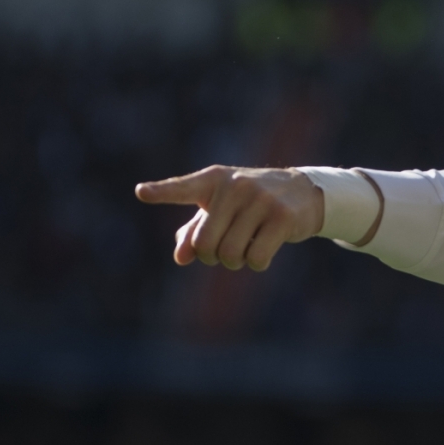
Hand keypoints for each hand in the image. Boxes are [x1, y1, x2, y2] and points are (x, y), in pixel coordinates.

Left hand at [135, 166, 324, 271]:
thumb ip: (195, 231)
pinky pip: (256, 258)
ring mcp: (261, 200)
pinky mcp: (282, 217)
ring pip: (231, 253)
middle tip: (225, 250)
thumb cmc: (251, 203)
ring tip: (246, 249)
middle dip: (212, 257)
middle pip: (206, 244)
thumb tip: (181, 258)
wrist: (303, 192)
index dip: (161, 192)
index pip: (183, 188)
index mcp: (214, 180)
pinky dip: (257, 264)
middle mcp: (236, 186)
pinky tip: (264, 253)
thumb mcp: (221, 210)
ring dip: (235, 262)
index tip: (141, 192)